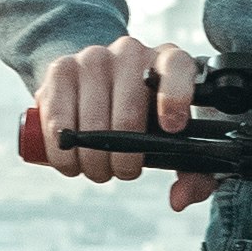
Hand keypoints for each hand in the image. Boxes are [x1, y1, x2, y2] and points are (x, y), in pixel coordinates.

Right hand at [30, 35, 208, 207]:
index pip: (176, 68)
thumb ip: (193, 172)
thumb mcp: (178, 135)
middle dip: (125, 159)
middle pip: (129, 113)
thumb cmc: (148, 112)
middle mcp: (131, 52)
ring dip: (94, 161)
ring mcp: (93, 57)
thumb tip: (179, 199)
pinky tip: (71, 161)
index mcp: (170, 61)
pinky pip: (58, 122)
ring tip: (98, 168)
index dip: (175, 98)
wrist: (100, 80)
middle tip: (123, 171)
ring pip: (92, 125)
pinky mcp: (60, 70)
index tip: (173, 127)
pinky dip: (64, 153)